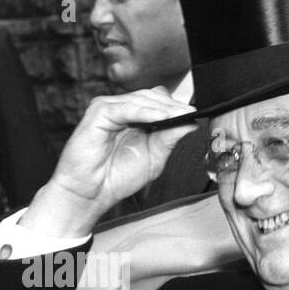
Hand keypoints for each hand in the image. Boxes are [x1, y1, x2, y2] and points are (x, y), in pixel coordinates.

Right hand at [22, 89, 196, 236]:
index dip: (177, 106)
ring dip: (163, 108)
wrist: (92, 192)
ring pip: (140, 100)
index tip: (196, 113)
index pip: (159, 102)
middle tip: (191, 112)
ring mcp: (109, 109)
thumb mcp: (154, 157)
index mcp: (134, 118)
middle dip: (173, 105)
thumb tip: (190, 123)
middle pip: (151, 96)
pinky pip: (124, 108)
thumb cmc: (117, 177)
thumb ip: (170, 139)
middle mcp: (122, 110)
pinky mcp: (98, 113)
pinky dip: (145, 112)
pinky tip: (161, 118)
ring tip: (181, 114)